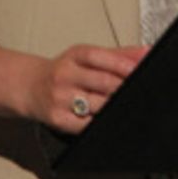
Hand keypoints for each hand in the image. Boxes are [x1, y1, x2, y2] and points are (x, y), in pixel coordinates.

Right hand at [28, 44, 146, 133]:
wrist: (31, 87)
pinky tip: (104, 118)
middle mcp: (65, 75)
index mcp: (74, 56)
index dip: (122, 65)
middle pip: (103, 83)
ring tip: (122, 105)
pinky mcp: (58, 119)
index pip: (100, 57)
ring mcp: (60, 98)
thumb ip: (119, 55)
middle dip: (123, 88)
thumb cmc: (64, 71)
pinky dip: (100, 122)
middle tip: (137, 92)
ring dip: (114, 106)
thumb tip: (146, 53)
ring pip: (99, 105)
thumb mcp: (87, 57)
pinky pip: (87, 125)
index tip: (139, 71)